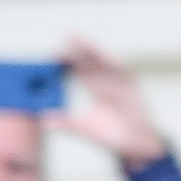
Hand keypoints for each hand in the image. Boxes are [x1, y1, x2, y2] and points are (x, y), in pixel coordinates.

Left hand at [48, 36, 167, 169]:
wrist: (136, 147)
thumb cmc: (111, 136)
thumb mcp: (84, 129)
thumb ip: (66, 123)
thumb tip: (44, 118)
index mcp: (96, 89)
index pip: (80, 71)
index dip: (68, 61)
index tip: (53, 53)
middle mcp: (108, 83)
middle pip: (92, 62)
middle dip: (80, 48)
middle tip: (66, 34)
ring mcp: (121, 85)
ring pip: (106, 63)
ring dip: (95, 51)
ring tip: (81, 39)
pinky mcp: (133, 90)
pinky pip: (124, 75)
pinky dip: (115, 65)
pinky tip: (105, 57)